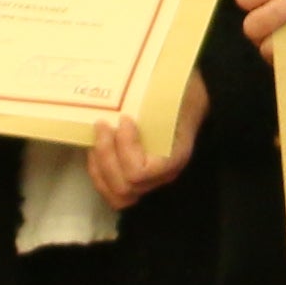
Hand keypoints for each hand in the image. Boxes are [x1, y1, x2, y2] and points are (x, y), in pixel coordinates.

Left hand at [87, 76, 209, 207]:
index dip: (125, 149)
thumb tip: (128, 88)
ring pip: (118, 196)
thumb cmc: (179, 91)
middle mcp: (164, 176)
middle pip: (126, 187)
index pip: (139, 172)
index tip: (125, 119)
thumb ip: (153, 97)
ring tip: (96, 140)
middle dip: (107, 156)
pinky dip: (99, 174)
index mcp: (175, 157)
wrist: (190, 97)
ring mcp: (151, 181)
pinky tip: (95, 151)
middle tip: (102, 125)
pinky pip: (114, 192)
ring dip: (100, 168)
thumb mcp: (172, 90)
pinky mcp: (137, 179)